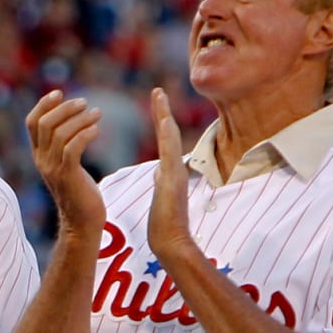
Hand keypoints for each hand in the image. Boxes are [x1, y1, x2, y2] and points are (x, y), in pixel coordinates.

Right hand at [25, 90, 104, 235]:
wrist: (81, 222)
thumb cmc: (79, 192)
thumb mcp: (66, 165)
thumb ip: (64, 146)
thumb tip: (73, 121)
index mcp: (39, 156)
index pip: (31, 123)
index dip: (43, 105)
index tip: (59, 93)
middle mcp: (42, 161)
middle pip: (46, 124)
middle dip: (66, 109)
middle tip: (85, 103)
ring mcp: (53, 169)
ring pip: (60, 134)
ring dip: (80, 119)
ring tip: (97, 114)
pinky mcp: (68, 176)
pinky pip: (73, 148)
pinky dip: (85, 134)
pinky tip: (97, 130)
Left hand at [146, 86, 197, 264]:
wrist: (171, 242)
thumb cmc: (165, 226)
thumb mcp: (161, 197)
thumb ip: (162, 182)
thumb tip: (159, 171)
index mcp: (169, 172)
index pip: (164, 142)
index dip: (161, 122)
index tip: (156, 103)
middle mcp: (175, 168)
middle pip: (168, 134)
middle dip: (163, 112)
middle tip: (157, 91)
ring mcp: (175, 172)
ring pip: (170, 138)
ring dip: (164, 116)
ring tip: (158, 96)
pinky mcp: (173, 179)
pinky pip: (170, 152)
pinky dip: (168, 135)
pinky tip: (164, 120)